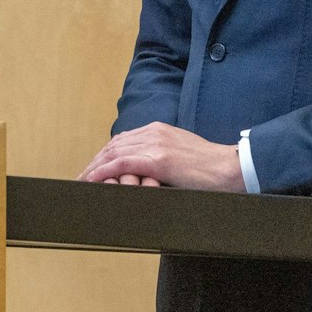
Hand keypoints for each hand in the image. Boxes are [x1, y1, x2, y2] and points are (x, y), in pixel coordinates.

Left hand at [78, 122, 243, 190]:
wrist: (230, 168)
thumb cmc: (210, 168)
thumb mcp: (181, 155)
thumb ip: (162, 157)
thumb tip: (147, 171)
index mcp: (159, 130)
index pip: (123, 140)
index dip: (105, 155)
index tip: (93, 167)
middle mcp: (153, 132)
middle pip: (114, 146)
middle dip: (95, 162)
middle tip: (81, 177)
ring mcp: (155, 144)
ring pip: (114, 154)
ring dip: (94, 168)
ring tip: (81, 181)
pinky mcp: (157, 159)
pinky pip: (121, 164)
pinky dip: (103, 172)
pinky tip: (93, 180)